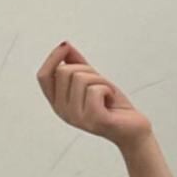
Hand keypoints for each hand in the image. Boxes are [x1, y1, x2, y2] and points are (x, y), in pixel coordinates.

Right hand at [36, 38, 151, 152]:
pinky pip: (95, 90)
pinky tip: (111, 101)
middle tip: (100, 84)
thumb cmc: (113, 106)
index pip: (43, 76)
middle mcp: (63, 112)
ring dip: (101, 81)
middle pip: (65, 71)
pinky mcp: (93, 120)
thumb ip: (78, 65)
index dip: (52, 58)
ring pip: (81, 78)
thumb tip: (65, 47)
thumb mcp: (93, 81)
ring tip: (107, 94)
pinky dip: (108, 90)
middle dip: (87, 70)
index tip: (66, 46)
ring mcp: (77, 117)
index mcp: (59, 103)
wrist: (133, 129)